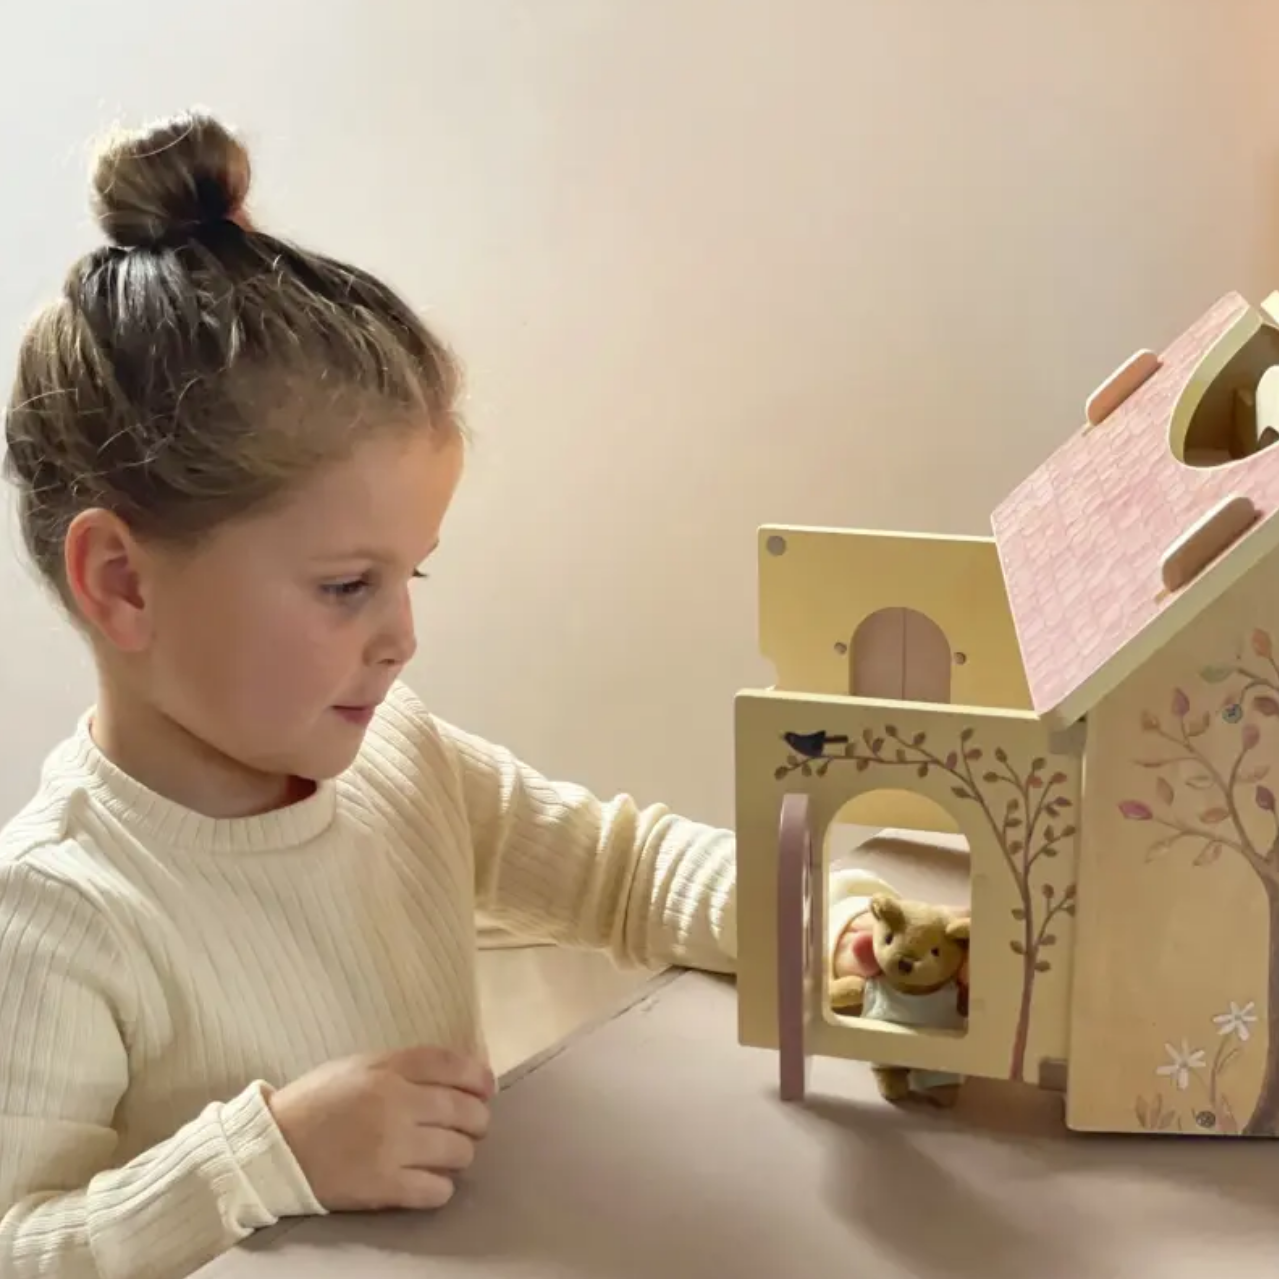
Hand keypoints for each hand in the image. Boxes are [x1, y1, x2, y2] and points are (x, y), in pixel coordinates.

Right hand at [267, 1045, 495, 1211]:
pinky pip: (437, 1190)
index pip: (453, 1065)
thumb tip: (459, 1075)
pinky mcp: (384, 1186)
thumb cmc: (319, 1103)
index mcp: (389, 1068)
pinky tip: (428, 1181)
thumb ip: (406, 1067)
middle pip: (466, 1110)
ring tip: (445, 1155)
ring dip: (460, 1154)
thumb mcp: (360, 1066)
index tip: (487, 1089)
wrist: (274, 1150)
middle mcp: (396, 1103)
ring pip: (459, 1151)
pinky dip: (440, 1187)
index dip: (479, 1077)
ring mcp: (392, 1146)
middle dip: (476, 1120)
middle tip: (469, 1128)